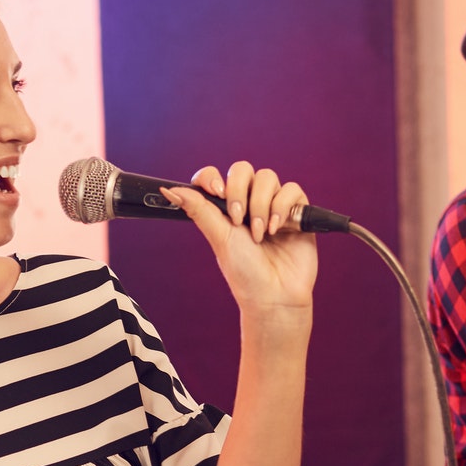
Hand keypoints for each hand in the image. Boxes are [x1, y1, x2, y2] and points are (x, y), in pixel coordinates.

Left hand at [159, 162, 317, 324]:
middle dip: (239, 191)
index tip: (217, 193)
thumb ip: (198, 209)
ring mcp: (273, 206)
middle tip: (238, 219)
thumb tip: (167, 190)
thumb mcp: (219, 238)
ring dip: (261, 205)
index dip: (213, 178)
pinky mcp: (297, 211)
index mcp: (225, 209)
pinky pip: (291, 189)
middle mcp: (249, 203)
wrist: (275, 296)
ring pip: (267, 177)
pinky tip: (278, 229)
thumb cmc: (245, 273)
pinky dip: (282, 207)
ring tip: (260, 233)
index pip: (215, 175)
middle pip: (243, 169)